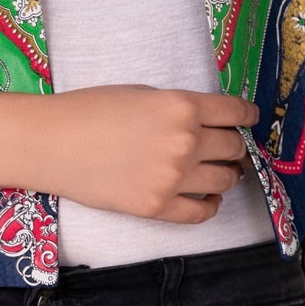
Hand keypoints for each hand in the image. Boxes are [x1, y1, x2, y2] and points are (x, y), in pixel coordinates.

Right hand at [43, 83, 258, 223]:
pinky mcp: (158, 208)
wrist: (54, 142)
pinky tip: (207, 196)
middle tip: (228, 144)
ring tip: (220, 170)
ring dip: (227, 173)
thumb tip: (211, 122)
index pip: (235, 113)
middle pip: (233, 147)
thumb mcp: (144, 94)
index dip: (247, 115)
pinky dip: (211, 203)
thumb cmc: (93, 108)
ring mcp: (173, 178)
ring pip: (225, 180)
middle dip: (235, 144)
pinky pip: (203, 211)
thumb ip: (181, 108)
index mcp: (182, 106)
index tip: (250, 118)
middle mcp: (185, 142)